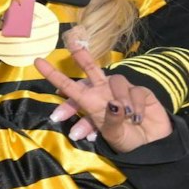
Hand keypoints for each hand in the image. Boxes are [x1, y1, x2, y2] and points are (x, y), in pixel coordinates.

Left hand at [37, 42, 170, 152]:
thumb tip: (114, 104)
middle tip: (72, 44)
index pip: (69, 86)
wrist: (151, 144)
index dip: (54, 74)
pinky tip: (136, 118)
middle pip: (91, 69)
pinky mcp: (140, 91)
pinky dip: (135, 105)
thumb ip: (110, 120)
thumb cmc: (126, 139)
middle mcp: (103, 92)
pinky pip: (135, 91)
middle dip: (82, 56)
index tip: (37, 61)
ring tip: (125, 116)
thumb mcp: (113, 134)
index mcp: (89, 102)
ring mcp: (121, 90)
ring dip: (120, 99)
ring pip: (115, 81)